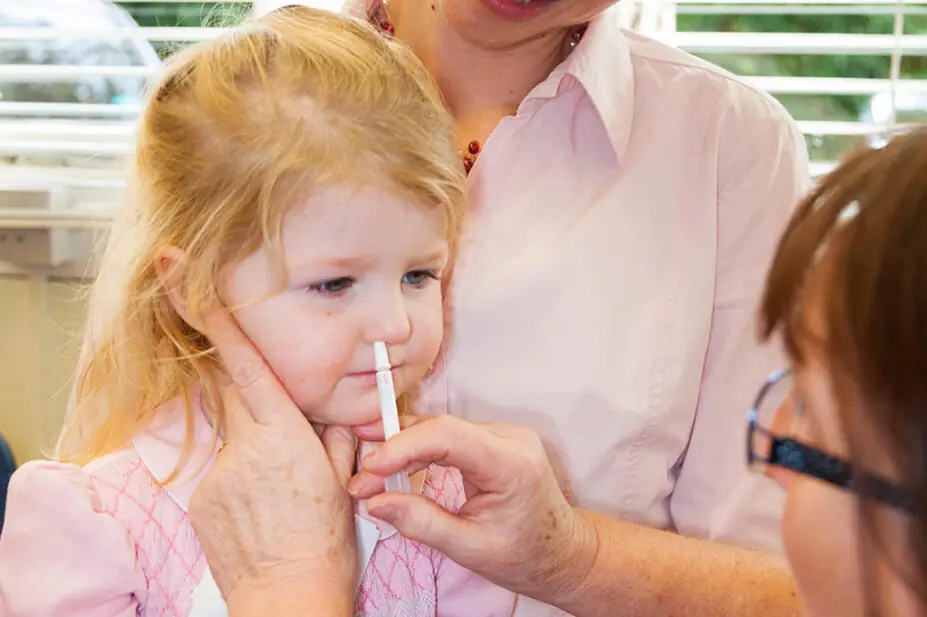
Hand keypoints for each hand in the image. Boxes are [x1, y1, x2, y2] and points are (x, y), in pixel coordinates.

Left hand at [188, 306, 356, 614]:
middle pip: (230, 390)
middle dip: (243, 385)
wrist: (290, 596)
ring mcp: (216, 474)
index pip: (241, 359)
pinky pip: (222, 471)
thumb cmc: (326, 540)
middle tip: (269, 418)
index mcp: (283, 433)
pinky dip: (241, 480)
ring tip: (280, 495)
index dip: (207, 312)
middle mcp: (243, 446)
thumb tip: (330, 415)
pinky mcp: (201, 499)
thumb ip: (334, 435)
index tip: (173, 271)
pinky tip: (262, 510)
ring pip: (232, 436)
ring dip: (254, 450)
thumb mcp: (344, 478)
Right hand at [347, 415, 598, 603]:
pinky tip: (394, 464)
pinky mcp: (494, 440)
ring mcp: (504, 435)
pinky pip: (450, 437)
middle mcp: (510, 439)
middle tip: (360, 477)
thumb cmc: (525, 555)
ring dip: (403, 447)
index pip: (448, 437)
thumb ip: (422, 523)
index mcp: (511, 464)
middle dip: (395, 449)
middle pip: (441, 428)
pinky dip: (420, 449)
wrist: (563, 552)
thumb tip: (375, 502)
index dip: (402, 446)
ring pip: (442, 429)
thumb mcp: (470, 548)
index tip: (369, 469)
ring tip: (369, 472)